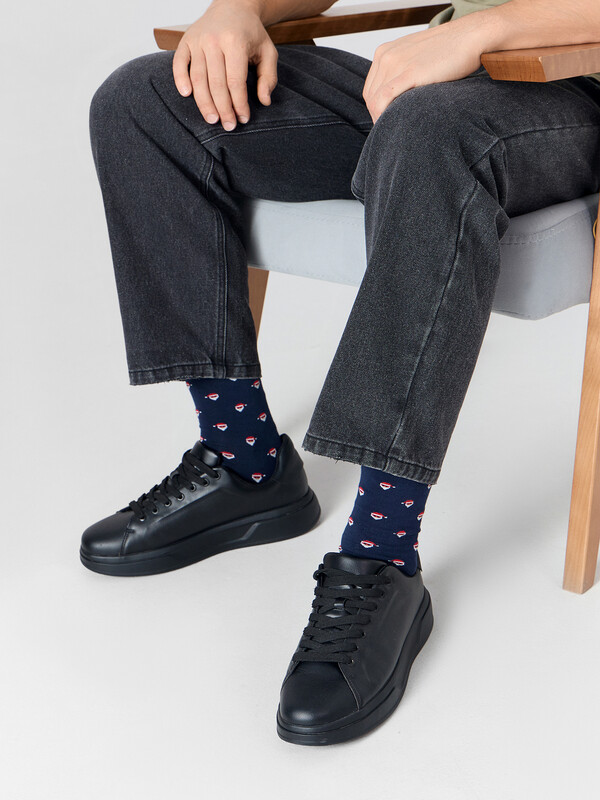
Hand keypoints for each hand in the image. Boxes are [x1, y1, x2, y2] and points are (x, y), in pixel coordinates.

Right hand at [172, 0, 278, 130]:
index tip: (243, 118)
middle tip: (228, 126)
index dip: (239, 104)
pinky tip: (187, 95)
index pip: (235, 82)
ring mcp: (197, 41)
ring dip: (204, 103)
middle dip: (223, 109)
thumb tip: (264, 101)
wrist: (232, 5)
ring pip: (198, 79)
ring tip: (212, 119)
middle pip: (216, 84)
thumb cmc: (251, 33)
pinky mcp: (185, 41)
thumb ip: (268, 77)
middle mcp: (214, 40)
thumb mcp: (268, 51)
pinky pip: (179, 64)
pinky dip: (180, 80)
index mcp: (235, 42)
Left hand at [363, 19, 488, 123]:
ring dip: (381, 119)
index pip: (370, 89)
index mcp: (384, 52)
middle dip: (377, 116)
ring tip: (393, 132)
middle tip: (390, 131)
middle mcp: (386, 56)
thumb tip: (397, 98)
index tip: (386, 121)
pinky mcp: (409, 72)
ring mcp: (396, 63)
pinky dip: (384, 115)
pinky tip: (393, 126)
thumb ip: (402, 73)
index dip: (376, 109)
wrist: (469, 36)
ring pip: (375, 101)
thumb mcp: (415, 58)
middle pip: (371, 97)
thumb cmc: (448, 50)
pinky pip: (385, 99)